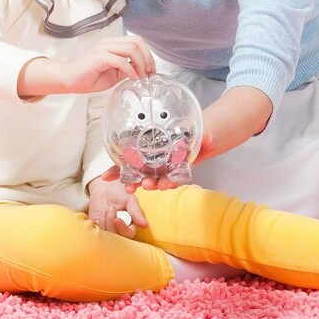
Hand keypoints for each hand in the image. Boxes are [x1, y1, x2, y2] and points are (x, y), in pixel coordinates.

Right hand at [60, 36, 155, 93]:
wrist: (69, 80)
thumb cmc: (88, 77)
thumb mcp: (114, 74)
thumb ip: (126, 69)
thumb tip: (141, 70)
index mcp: (113, 44)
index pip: (137, 41)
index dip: (148, 55)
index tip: (151, 70)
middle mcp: (109, 43)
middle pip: (137, 42)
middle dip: (148, 57)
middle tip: (149, 72)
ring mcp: (104, 48)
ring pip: (131, 48)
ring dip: (141, 63)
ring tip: (141, 76)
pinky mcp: (99, 57)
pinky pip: (121, 60)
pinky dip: (130, 70)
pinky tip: (132, 78)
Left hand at [87, 176, 147, 237]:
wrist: (104, 187)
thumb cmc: (119, 192)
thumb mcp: (129, 200)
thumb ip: (136, 212)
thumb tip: (145, 225)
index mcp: (130, 224)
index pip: (129, 234)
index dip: (123, 229)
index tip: (117, 219)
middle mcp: (119, 230)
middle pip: (117, 238)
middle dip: (111, 223)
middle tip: (110, 208)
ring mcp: (108, 229)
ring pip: (106, 236)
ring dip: (105, 222)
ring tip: (106, 209)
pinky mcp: (98, 228)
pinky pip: (97, 232)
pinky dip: (98, 223)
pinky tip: (101, 213)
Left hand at [99, 131, 214, 192]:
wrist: (193, 133)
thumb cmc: (201, 138)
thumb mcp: (208, 139)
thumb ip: (209, 140)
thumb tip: (210, 139)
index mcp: (181, 167)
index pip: (175, 178)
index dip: (169, 183)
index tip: (163, 185)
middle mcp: (166, 168)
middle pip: (156, 179)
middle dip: (149, 184)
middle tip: (144, 185)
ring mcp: (154, 164)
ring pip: (142, 174)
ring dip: (133, 180)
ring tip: (127, 185)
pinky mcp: (143, 157)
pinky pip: (130, 164)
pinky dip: (119, 169)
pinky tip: (108, 175)